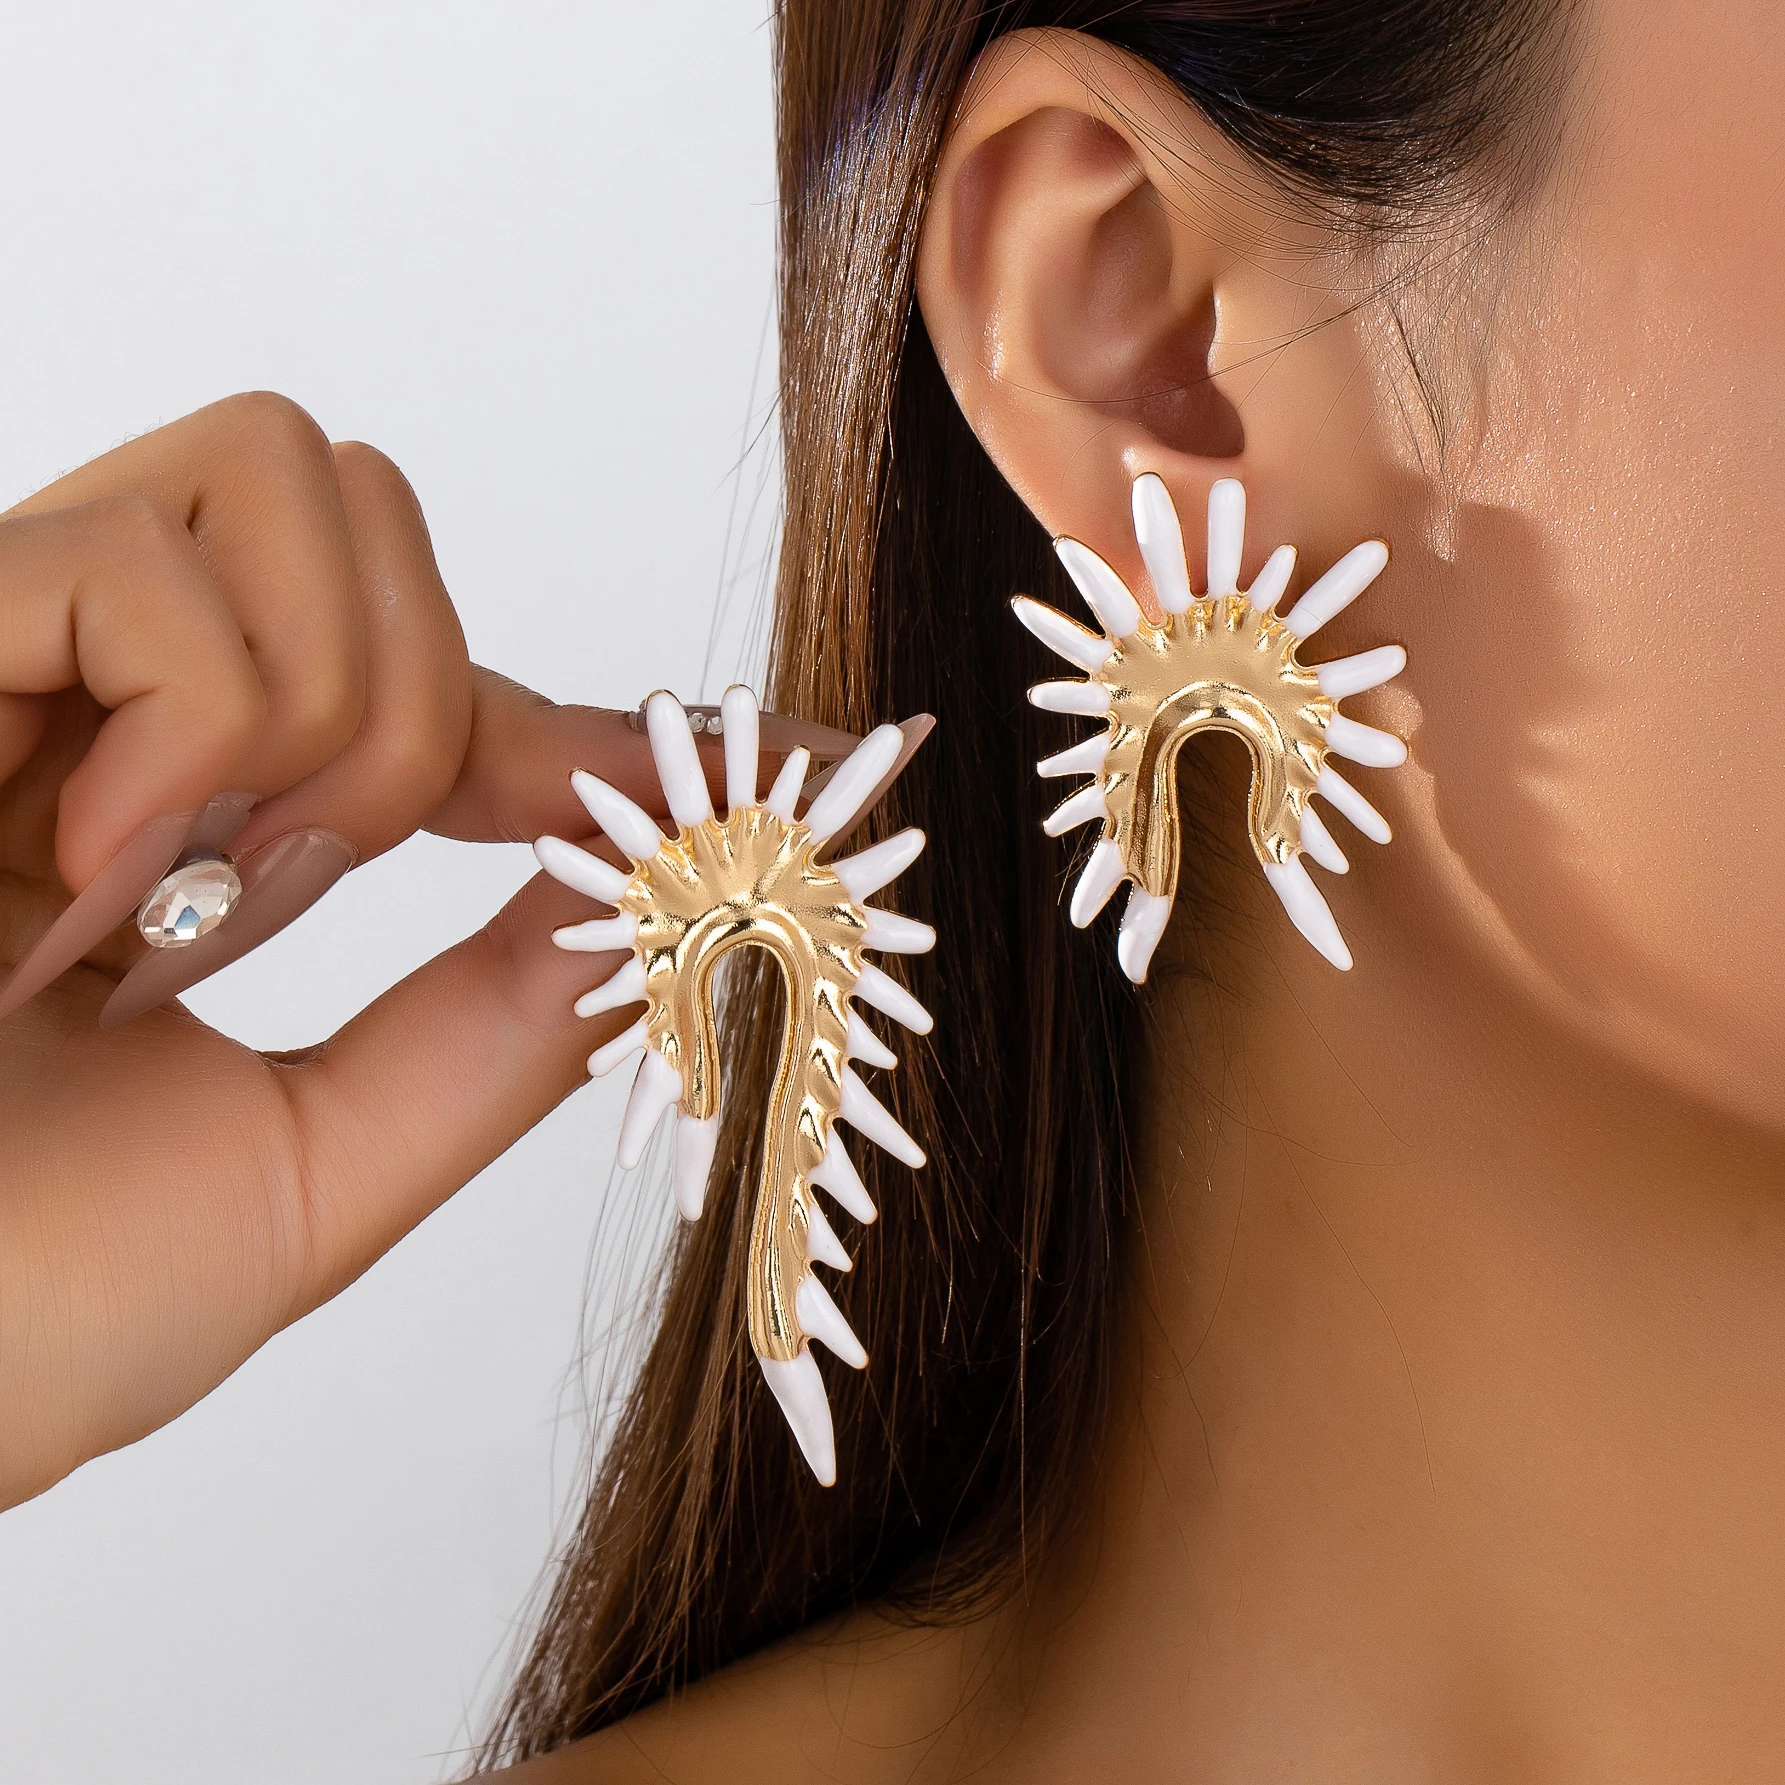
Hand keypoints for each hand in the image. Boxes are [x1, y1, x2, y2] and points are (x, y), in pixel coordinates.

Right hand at [0, 392, 840, 1509]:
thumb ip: (501, 1026)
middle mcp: (107, 701)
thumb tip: (672, 908)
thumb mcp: (320, 1171)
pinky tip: (84, 870)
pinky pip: (146, 561)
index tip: (832, 757)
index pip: (461, 703)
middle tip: (277, 894)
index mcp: (196, 823)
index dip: (642, 728)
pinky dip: (185, 726)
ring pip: (299, 483)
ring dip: (320, 716)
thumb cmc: (18, 1311)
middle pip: (381, 520)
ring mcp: (8, 647)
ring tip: (163, 889)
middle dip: (423, 722)